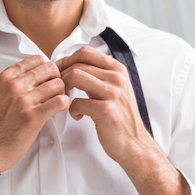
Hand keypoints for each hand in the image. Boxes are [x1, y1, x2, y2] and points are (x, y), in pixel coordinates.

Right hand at [0, 56, 69, 171]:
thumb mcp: (2, 92)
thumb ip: (19, 80)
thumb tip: (42, 73)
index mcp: (7, 76)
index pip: (38, 59)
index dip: (48, 69)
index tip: (49, 79)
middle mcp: (15, 85)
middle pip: (51, 69)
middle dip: (57, 79)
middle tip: (56, 91)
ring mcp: (24, 100)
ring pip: (58, 84)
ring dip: (62, 93)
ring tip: (56, 102)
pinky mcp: (33, 116)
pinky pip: (60, 101)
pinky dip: (64, 105)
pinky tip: (58, 110)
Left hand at [57, 45, 188, 194]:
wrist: (134, 142)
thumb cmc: (120, 117)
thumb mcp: (116, 89)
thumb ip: (99, 75)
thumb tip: (73, 64)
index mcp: (118, 70)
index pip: (86, 52)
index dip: (67, 60)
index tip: (60, 71)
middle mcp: (117, 78)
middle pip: (77, 64)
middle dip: (62, 76)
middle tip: (60, 89)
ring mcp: (113, 93)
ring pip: (74, 76)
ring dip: (64, 89)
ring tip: (66, 100)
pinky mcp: (106, 110)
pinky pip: (76, 102)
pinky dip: (72, 110)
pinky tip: (77, 116)